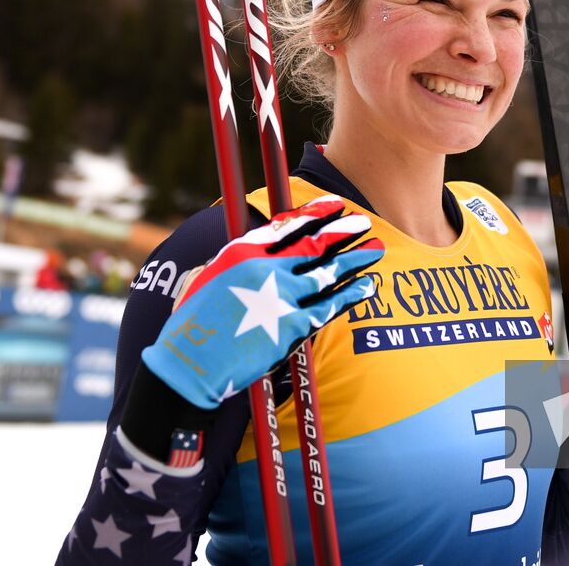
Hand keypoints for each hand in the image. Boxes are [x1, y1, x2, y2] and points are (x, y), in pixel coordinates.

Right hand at [141, 196, 382, 408]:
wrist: (192, 363)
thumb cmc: (192, 327)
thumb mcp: (207, 280)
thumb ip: (235, 265)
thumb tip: (253, 257)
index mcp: (241, 252)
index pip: (287, 225)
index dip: (315, 214)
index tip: (334, 205)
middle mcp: (265, 268)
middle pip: (314, 244)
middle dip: (342, 231)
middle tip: (362, 222)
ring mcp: (281, 296)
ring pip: (329, 272)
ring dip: (355, 259)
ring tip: (376, 249)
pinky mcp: (292, 325)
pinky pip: (330, 305)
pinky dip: (352, 294)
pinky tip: (367, 286)